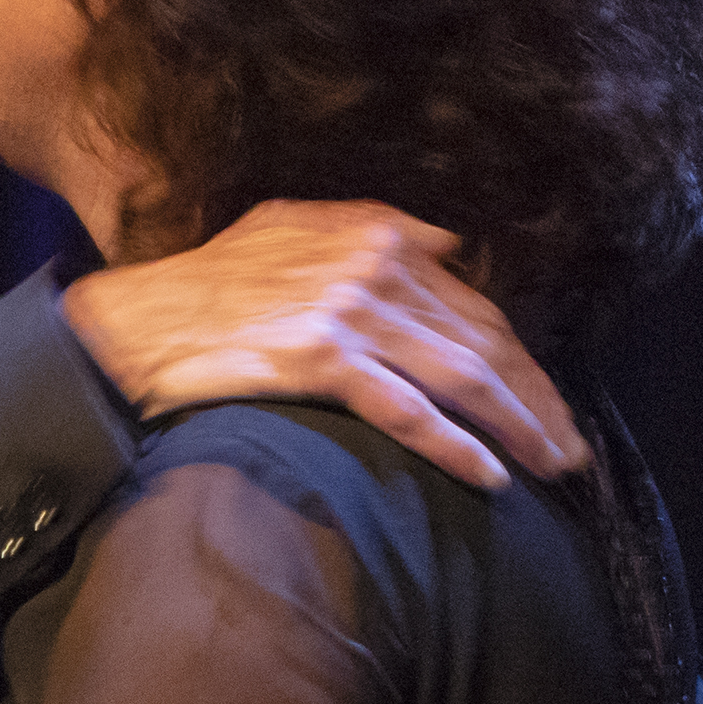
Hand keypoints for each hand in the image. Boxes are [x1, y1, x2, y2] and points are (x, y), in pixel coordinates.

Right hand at [61, 199, 587, 492]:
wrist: (132, 325)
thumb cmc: (204, 284)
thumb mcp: (287, 227)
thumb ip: (368, 227)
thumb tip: (446, 242)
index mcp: (374, 232)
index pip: (473, 304)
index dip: (520, 359)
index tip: (549, 402)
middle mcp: (372, 265)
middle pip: (483, 341)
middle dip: (537, 400)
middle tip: (570, 450)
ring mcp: (348, 312)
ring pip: (461, 376)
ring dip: (517, 427)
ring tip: (550, 468)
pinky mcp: (320, 358)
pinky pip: (407, 409)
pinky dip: (456, 446)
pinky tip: (489, 476)